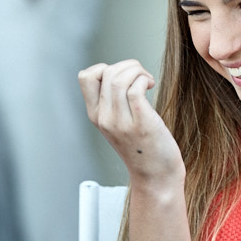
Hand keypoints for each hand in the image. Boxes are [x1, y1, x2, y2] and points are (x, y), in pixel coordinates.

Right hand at [79, 60, 184, 184]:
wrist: (156, 175)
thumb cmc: (143, 146)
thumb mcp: (118, 124)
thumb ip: (113, 102)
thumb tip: (122, 71)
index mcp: (96, 115)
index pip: (85, 77)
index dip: (105, 67)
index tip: (123, 78)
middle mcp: (104, 118)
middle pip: (106, 72)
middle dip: (128, 65)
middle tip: (142, 77)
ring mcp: (121, 122)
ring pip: (118, 78)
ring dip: (137, 70)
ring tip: (147, 80)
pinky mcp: (140, 123)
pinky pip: (135, 88)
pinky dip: (144, 79)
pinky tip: (151, 85)